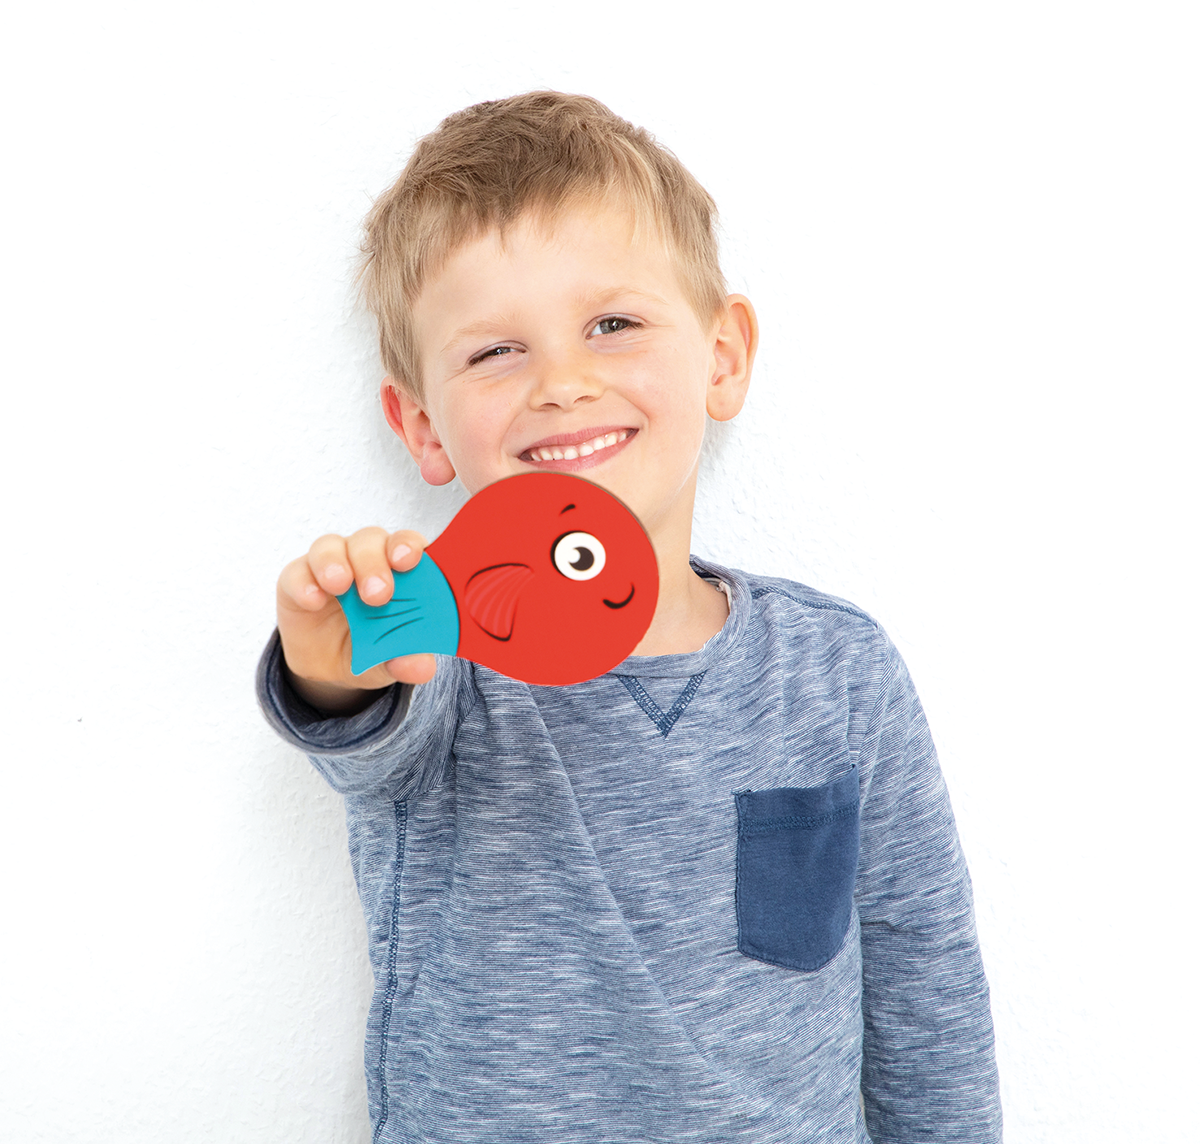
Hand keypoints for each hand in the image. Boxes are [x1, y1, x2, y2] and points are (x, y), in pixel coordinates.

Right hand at [276, 528, 436, 713]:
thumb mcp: (391, 661)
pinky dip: (304, 583)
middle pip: (370, 541)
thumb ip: (406, 660)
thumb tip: (421, 668)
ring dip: (337, 562)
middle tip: (378, 593)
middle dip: (374, 562)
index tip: (410, 559)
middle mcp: (366, 557)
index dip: (410, 545)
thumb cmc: (372, 647)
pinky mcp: (296, 579)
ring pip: (331, 546)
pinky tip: (313, 601)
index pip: (409, 544)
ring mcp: (330, 564)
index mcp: (399, 570)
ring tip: (340, 586)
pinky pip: (297, 572)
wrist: (328, 668)